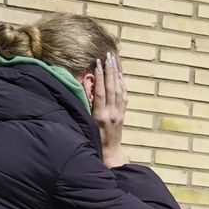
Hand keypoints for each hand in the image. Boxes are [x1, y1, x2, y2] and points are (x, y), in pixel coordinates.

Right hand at [91, 52, 127, 168]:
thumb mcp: (86, 123)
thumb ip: (86, 104)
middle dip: (110, 70)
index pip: (101, 92)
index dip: (99, 77)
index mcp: (100, 116)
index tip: (97, 63)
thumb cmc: (92, 139)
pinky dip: (121, 83)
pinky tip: (119, 73)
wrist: (109, 153)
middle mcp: (112, 113)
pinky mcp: (123, 114)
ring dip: (117, 73)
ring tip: (114, 59)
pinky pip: (124, 95)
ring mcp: (119, 113)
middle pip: (112, 88)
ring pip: (120, 89)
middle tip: (108, 55)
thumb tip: (85, 84)